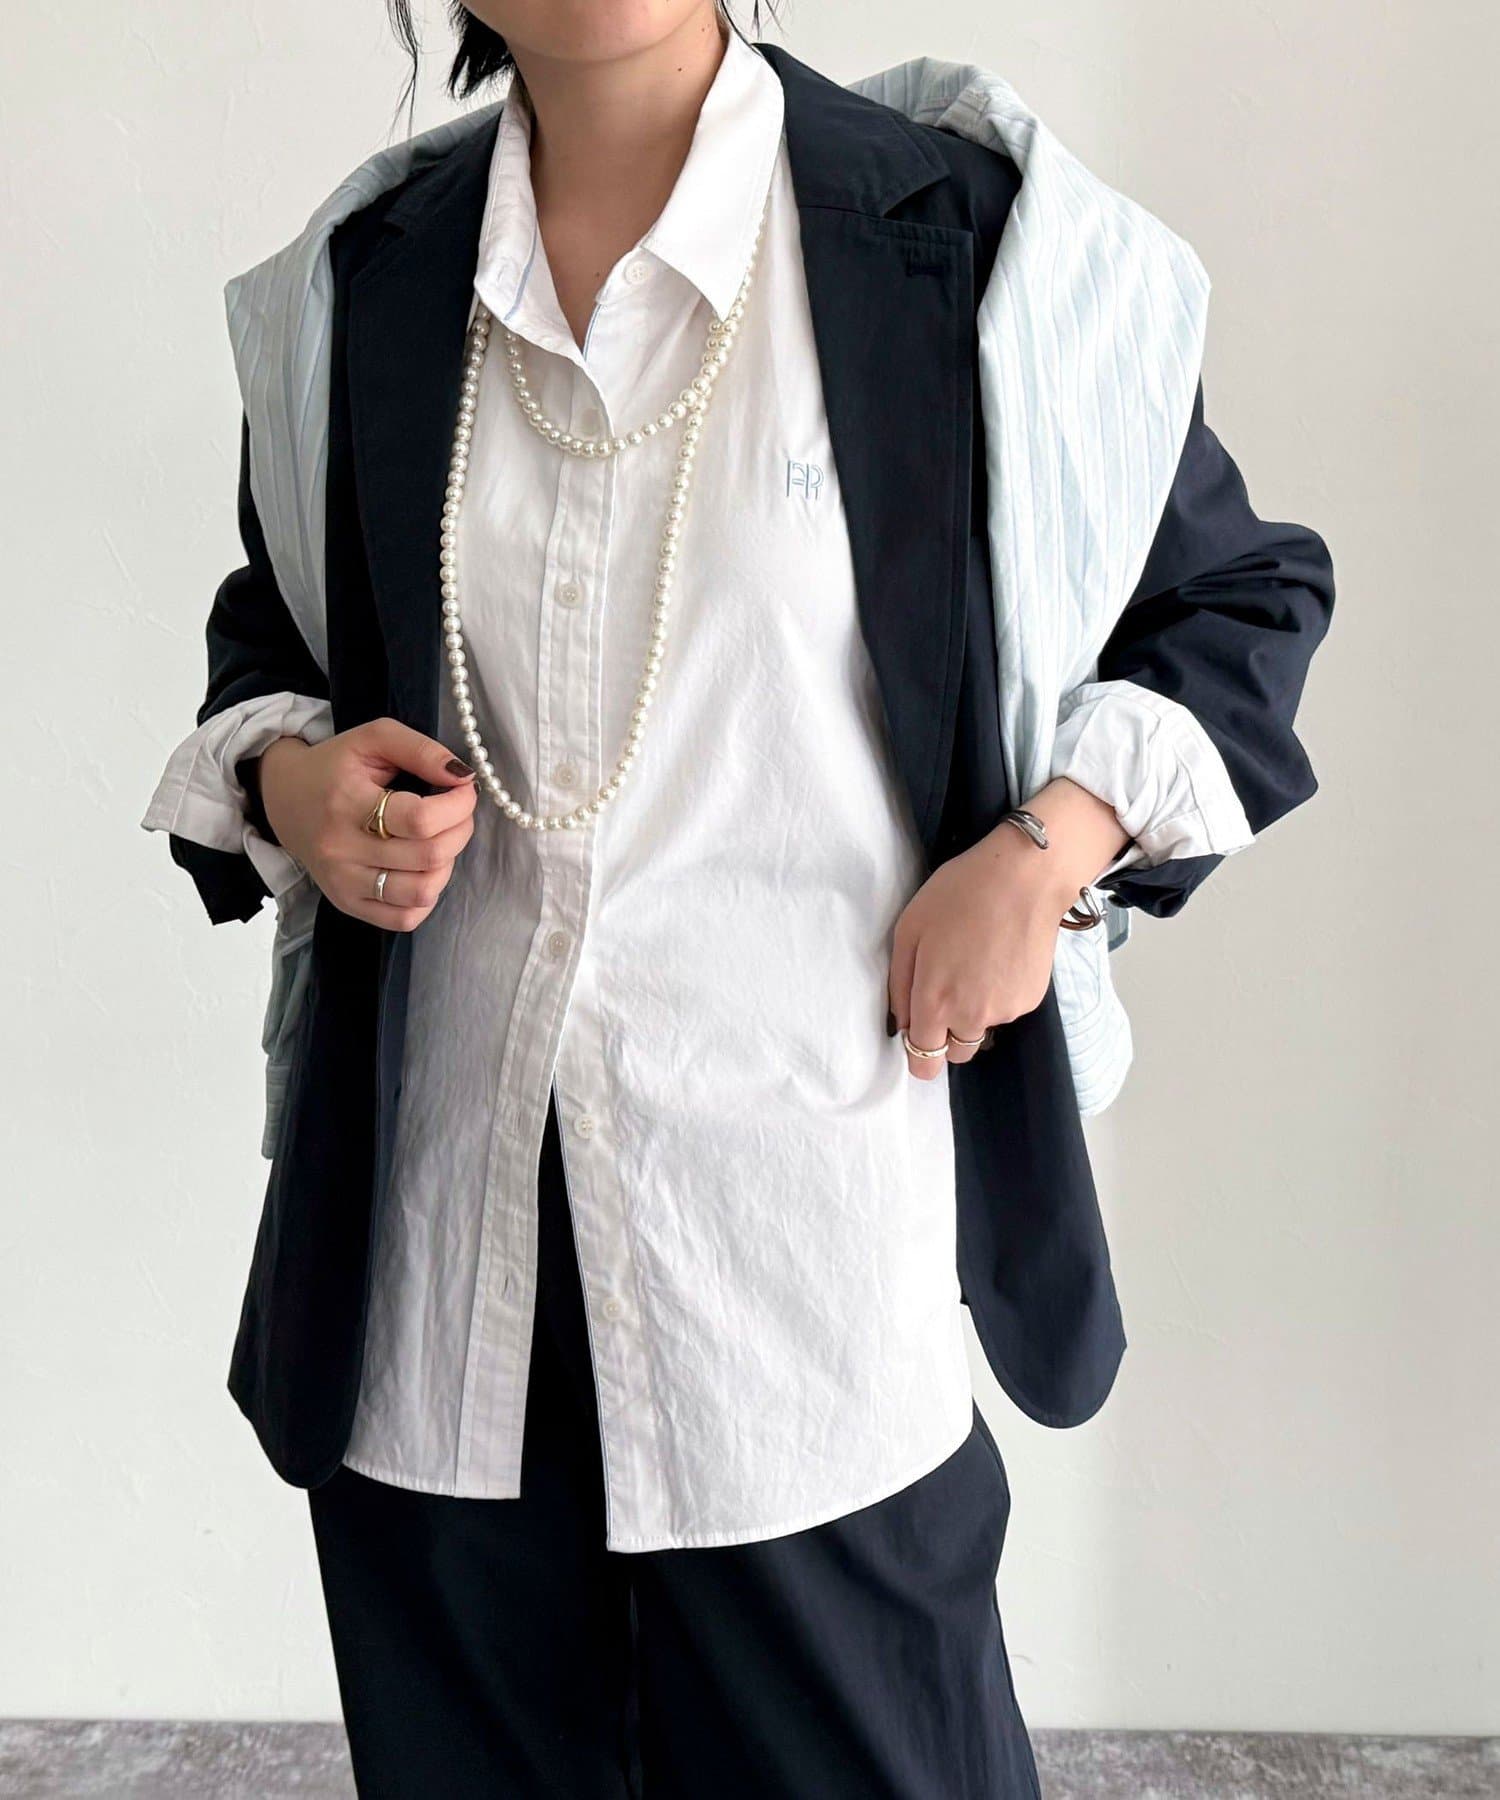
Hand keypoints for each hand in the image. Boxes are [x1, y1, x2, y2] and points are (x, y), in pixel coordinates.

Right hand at [259, 717, 478, 931]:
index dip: (458, 806)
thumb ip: (421, 749)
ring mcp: (343, 883)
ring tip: (440, 840)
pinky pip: (404, 918)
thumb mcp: (374, 738)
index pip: (420, 820)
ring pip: (422, 892)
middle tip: (458, 813)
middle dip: (460, 831)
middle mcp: (341, 850)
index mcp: (346, 803)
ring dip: (447, 865)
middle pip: (429, 856)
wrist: (285, 799)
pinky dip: (427, 897)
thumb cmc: (334, 766)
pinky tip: (421, 869)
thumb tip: (463, 776)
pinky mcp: (346, 904)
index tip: (464, 790)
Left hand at [887, 778, 1127, 1079]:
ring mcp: (1005, 1011)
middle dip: (947, 1033)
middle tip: (947, 989)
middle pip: (955, 1053)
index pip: (924, 1063)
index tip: (920, 1030)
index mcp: (935, 1003)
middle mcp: (971, 1017)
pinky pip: (1005, 1010)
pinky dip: (999, 994)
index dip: (918, 1052)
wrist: (1025, 878)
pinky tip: (1000, 958)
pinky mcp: (1031, 999)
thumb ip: (899, 984)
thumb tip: (903, 1022)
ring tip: (976, 964)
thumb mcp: (908, 930)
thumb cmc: (958, 895)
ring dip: (974, 1011)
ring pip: (981, 1029)